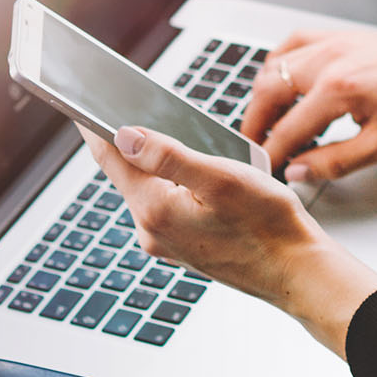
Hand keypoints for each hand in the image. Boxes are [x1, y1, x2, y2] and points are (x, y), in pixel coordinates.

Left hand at [81, 125, 376, 357]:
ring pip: (149, 190)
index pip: (109, 158)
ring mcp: (165, 242)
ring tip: (181, 146)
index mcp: (153, 209)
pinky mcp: (182, 248)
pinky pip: (167, 207)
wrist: (298, 274)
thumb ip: (168, 156)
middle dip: (132, 144)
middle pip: (127, 173)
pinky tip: (200, 180)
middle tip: (138, 110)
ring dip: (158, 167)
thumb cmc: (270, 226)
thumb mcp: (220, 178)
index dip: (93, 126)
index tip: (78, 103)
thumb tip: (123, 135)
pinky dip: (174, 187)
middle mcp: (150, 230)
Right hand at [242, 0, 376, 180]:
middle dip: (253, 124)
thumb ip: (334, 161)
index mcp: (338, 90)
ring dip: (262, 96)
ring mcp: (331, 44)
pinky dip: (277, 63)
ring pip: (272, 67)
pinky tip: (279, 78)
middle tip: (254, 146)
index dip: (270, 154)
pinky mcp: (338, 36)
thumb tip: (298, 170)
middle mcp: (327, 62)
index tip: (265, 168)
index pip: (286, 130)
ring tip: (266, 119)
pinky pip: (292, 44)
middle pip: (266, 94)